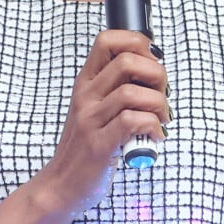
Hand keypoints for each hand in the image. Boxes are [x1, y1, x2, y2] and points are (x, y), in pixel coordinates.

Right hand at [38, 29, 169, 217]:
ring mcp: (90, 119)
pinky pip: (132, 122)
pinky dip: (153, 126)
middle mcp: (86, 95)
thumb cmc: (85, 144)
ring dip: (159, 104)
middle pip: (126, 61)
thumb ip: (115, 86)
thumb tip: (152, 68)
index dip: (136, 41)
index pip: (107, 40)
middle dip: (157, 74)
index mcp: (86, 81)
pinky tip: (155, 135)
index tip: (152, 59)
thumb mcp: (94, 106)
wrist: (60, 184)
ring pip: (133, 92)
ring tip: (161, 117)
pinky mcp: (99, 145)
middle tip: (162, 93)